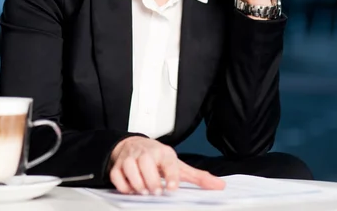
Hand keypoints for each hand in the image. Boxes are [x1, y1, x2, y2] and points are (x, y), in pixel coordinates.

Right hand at [109, 136, 225, 194]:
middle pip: (146, 163)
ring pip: (129, 168)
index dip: (171, 175)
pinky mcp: (117, 165)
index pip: (168, 162)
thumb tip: (219, 185)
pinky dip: (122, 185)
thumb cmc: (158, 158)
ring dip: (136, 183)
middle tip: (156, 191)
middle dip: (151, 180)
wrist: (133, 145)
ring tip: (144, 191)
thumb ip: (197, 177)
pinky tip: (130, 189)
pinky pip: (116, 175)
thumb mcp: (178, 165)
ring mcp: (130, 158)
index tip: (172, 188)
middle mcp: (146, 153)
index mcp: (163, 153)